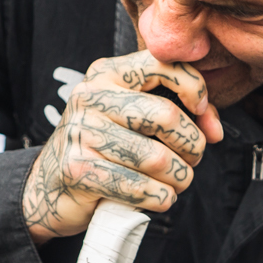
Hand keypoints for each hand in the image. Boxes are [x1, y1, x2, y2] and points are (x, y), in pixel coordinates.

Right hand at [21, 51, 223, 242]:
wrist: (49, 184)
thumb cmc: (105, 147)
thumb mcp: (134, 116)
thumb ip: (178, 110)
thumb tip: (214, 131)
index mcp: (107, 73)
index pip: (163, 64)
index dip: (195, 89)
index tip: (201, 114)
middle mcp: (90, 97)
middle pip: (167, 116)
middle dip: (193, 145)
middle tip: (192, 159)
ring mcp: (82, 134)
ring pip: (158, 159)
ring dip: (179, 178)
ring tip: (175, 182)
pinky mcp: (79, 171)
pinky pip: (141, 189)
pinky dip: (160, 198)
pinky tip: (158, 197)